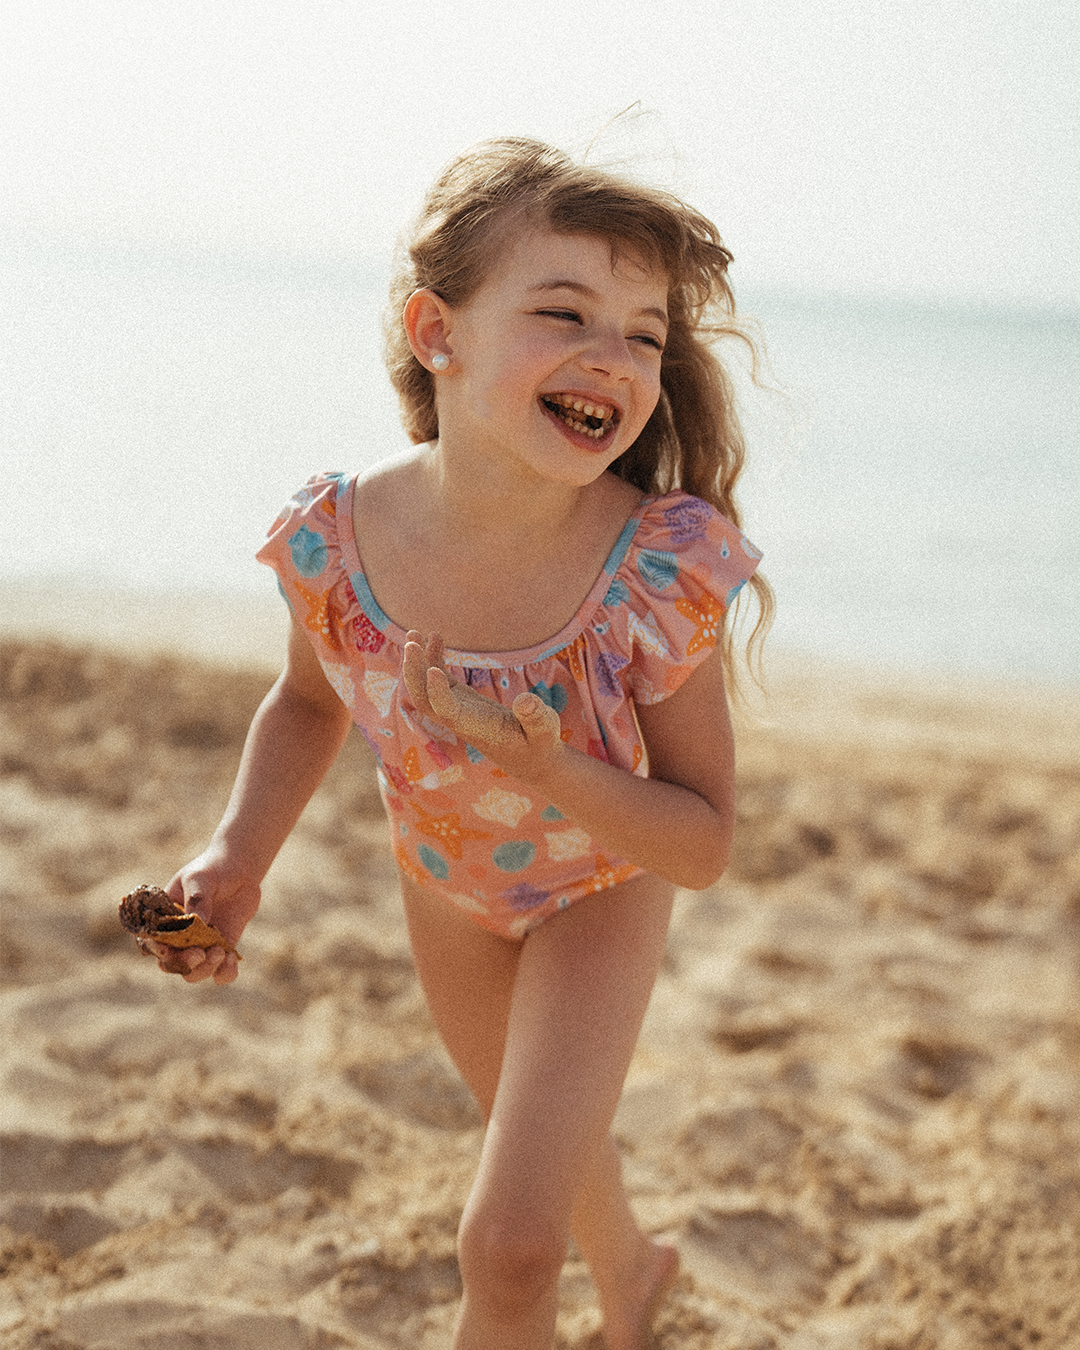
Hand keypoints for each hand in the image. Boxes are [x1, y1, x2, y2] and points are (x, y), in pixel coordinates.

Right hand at [147, 849, 260, 984]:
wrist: (238, 869)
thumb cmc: (210, 870)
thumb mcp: (199, 878)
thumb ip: (197, 898)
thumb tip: (199, 922)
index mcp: (165, 921)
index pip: (153, 942)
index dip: (157, 951)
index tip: (167, 951)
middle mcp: (180, 938)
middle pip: (173, 964)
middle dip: (185, 964)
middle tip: (200, 953)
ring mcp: (202, 945)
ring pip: (195, 972)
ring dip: (205, 969)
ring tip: (221, 952)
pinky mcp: (224, 948)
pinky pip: (221, 972)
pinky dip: (225, 973)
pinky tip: (231, 960)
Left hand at [401, 630, 562, 780]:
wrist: (529, 758)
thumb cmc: (539, 744)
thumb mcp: (545, 731)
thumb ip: (537, 718)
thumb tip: (526, 701)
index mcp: (476, 726)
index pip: (448, 712)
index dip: (437, 693)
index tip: (433, 669)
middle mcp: (459, 718)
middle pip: (425, 699)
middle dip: (414, 672)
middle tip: (411, 642)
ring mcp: (457, 708)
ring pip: (425, 688)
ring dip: (416, 662)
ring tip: (413, 633)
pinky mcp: (461, 700)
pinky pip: (439, 679)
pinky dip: (433, 659)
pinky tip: (435, 637)